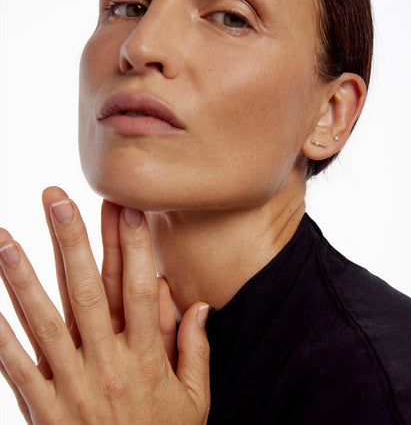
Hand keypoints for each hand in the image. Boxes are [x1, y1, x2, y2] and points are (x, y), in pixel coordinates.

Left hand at [0, 187, 210, 423]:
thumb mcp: (194, 401)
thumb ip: (196, 350)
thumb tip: (199, 305)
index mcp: (146, 359)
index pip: (141, 291)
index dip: (133, 247)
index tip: (124, 208)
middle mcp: (107, 364)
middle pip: (88, 293)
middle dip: (72, 241)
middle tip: (56, 199)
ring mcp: (71, 386)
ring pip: (44, 322)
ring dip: (23, 277)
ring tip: (5, 238)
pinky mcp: (42, 409)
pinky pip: (16, 367)